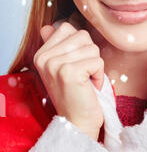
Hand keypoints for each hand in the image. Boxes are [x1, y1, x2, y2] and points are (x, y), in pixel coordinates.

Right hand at [33, 22, 104, 140]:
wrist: (77, 124)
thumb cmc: (76, 94)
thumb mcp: (63, 67)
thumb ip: (57, 46)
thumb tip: (48, 27)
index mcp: (41, 54)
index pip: (68, 28)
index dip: (80, 46)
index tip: (75, 67)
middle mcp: (44, 58)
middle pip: (82, 36)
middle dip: (90, 55)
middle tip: (82, 76)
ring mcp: (55, 65)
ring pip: (92, 48)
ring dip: (95, 66)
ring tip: (85, 82)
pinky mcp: (69, 73)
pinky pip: (97, 61)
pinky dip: (99, 75)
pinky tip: (90, 88)